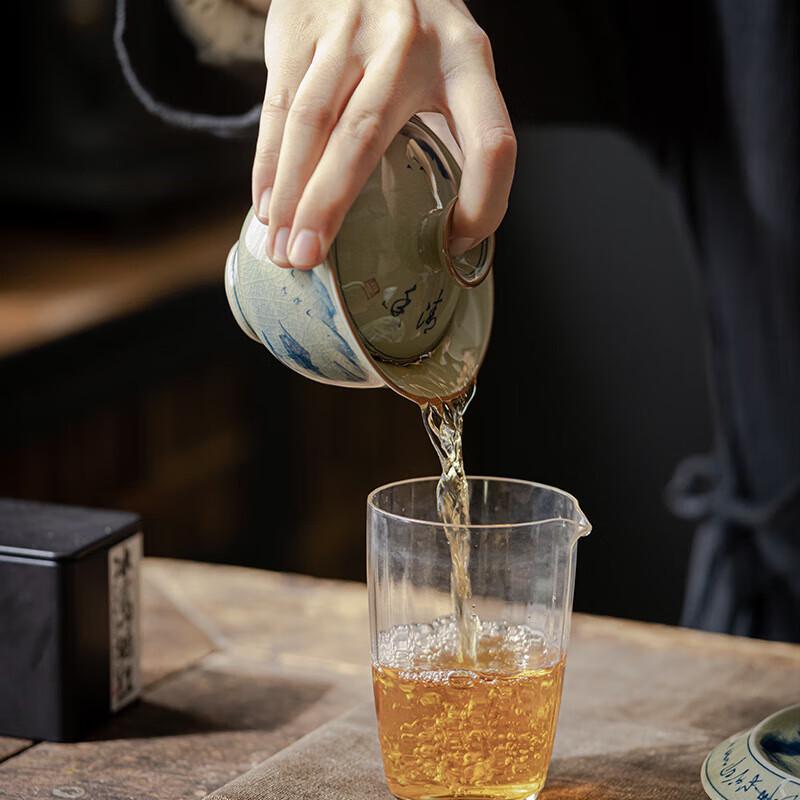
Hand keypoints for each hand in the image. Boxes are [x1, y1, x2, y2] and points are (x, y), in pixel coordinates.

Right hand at [252, 0, 515, 267]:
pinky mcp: (301, 31)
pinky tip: (265, 207)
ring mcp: (349, 32)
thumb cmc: (416, 33)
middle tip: (308, 259)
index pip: (492, 141)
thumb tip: (444, 230)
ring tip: (280, 249)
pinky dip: (268, 165)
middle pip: (364, 136)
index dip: (484, 202)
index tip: (454, 243)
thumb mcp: (454, 64)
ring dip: (290, 195)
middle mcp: (408, 43)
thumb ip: (454, 128)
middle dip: (330, 206)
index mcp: (466, 59)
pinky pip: (278, 108)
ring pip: (310, 124)